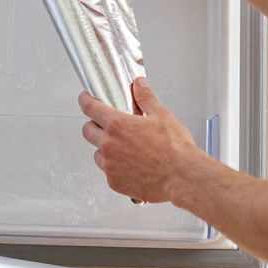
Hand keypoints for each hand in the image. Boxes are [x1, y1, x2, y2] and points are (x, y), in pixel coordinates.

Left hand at [78, 77, 201, 203]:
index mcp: (118, 125)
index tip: (86, 99)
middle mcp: (109, 145)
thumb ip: (145, 98)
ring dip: (105, 149)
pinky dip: (115, 167)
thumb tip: (139, 85)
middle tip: (109, 126)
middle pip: (87, 131)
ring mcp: (110, 166)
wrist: (182, 177)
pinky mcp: (114, 182)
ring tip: (124, 149)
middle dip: (94, 126)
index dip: (85, 101)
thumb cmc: (175, 149)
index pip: (90, 108)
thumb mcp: (162, 115)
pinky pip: (107, 171)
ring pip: (97, 153)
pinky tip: (131, 165)